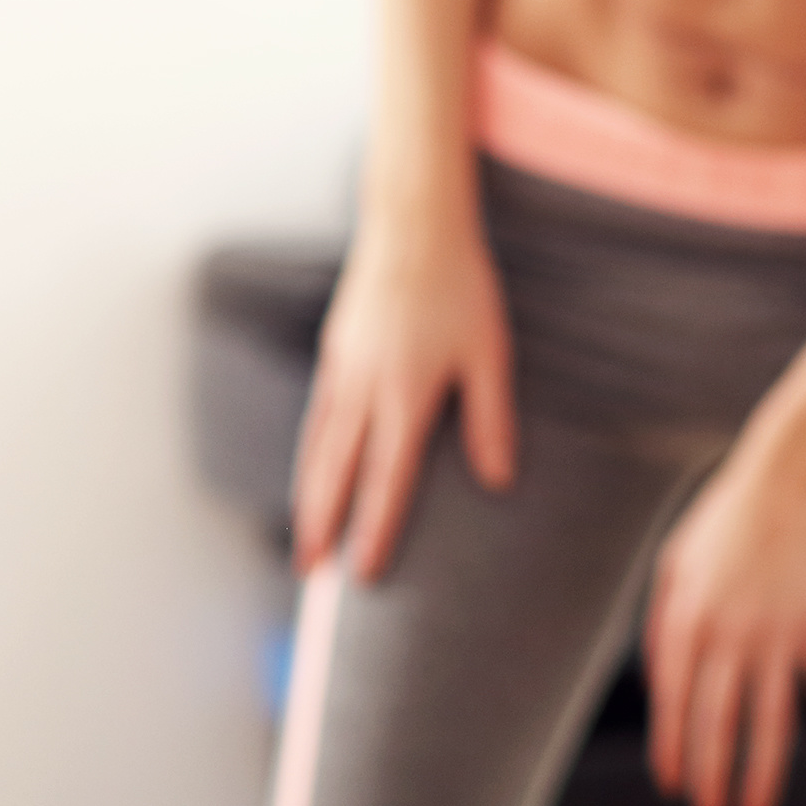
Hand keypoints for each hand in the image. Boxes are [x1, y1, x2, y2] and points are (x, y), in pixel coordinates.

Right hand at [292, 199, 516, 581]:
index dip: (374, 529)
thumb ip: (492, 418)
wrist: (413, 229)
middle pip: (335, 474)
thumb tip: (500, 480)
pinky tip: (313, 471)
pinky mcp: (333, 354)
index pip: (387, 478)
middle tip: (309, 576)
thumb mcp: (489, 352)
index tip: (363, 573)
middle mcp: (363, 390)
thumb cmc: (463, 289)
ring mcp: (341, 371)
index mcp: (405, 395)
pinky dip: (309, 455)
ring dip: (309, 497)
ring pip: (316, 449)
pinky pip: (316, 418)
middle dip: (321, 527)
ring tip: (305, 538)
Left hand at [644, 435, 805, 805]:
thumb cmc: (724, 519)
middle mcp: (731, 636)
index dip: (673, 752)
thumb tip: (660, 684)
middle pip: (717, 725)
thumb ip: (662, 625)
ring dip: (761, 774)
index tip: (675, 786)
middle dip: (711, 779)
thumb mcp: (673, 565)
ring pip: (771, 721)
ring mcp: (780, 634)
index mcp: (687, 622)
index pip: (673, 705)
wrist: (790, 476)